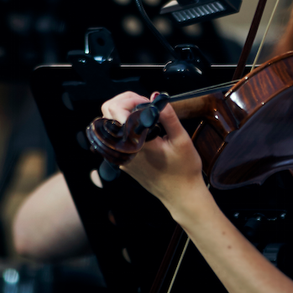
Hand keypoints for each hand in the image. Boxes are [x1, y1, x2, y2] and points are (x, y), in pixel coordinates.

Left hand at [100, 92, 206, 211]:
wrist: (181, 195)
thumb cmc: (184, 170)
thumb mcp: (181, 139)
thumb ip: (167, 116)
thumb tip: (155, 96)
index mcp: (134, 143)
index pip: (115, 110)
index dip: (132, 99)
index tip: (149, 103)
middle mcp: (123, 150)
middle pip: (108, 113)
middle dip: (125, 102)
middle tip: (145, 104)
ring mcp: (121, 156)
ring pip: (111, 124)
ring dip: (125, 113)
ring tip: (145, 114)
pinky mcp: (124, 160)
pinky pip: (117, 136)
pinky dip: (127, 126)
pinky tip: (143, 127)